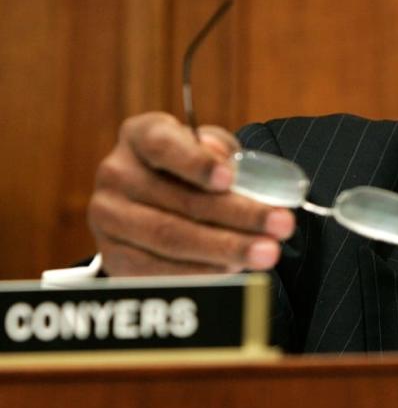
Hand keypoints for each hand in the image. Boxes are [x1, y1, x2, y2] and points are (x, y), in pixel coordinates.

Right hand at [87, 112, 295, 274]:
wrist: (151, 202)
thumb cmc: (189, 169)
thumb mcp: (206, 148)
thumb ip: (220, 150)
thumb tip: (226, 164)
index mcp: (140, 136)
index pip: (163, 145)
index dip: (197, 162)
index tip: (230, 178)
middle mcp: (116, 173)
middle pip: (180, 200)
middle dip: (238, 215)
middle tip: (281, 225)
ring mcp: (107, 217)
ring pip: (172, 238)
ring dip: (226, 248)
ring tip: (267, 252)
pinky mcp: (112, 256)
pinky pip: (159, 270)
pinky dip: (200, 272)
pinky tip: (233, 268)